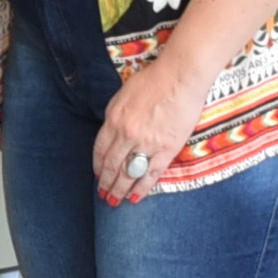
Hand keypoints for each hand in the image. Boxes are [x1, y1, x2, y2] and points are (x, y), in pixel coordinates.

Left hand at [94, 54, 212, 206]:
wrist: (180, 76)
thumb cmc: (153, 80)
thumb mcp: (122, 95)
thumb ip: (115, 116)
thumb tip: (111, 133)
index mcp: (113, 120)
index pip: (100, 150)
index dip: (97, 166)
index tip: (97, 176)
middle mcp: (126, 134)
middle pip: (111, 165)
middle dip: (106, 183)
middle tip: (103, 195)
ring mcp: (146, 143)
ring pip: (128, 173)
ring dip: (119, 189)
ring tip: (115, 201)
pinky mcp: (167, 148)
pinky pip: (151, 174)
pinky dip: (142, 188)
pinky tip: (135, 197)